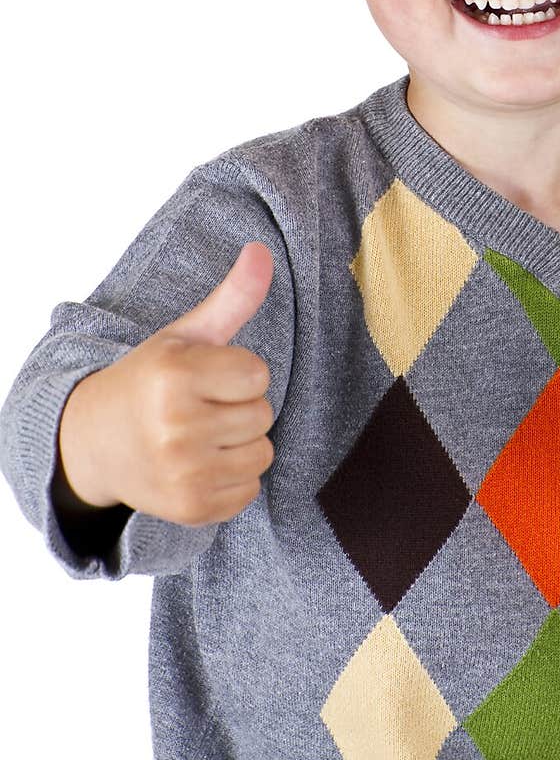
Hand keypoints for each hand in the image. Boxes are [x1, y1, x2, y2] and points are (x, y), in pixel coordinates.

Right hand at [57, 241, 276, 526]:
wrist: (97, 442)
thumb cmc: (151, 381)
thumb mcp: (185, 335)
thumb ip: (232, 297)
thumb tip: (262, 251)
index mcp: (174, 376)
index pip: (258, 374)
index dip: (237, 373)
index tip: (206, 376)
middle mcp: (175, 426)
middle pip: (263, 414)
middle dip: (239, 407)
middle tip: (199, 407)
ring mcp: (182, 472)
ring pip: (263, 453)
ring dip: (241, 444)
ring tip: (202, 435)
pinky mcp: (190, 507)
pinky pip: (250, 490)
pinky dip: (233, 479)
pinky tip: (200, 465)